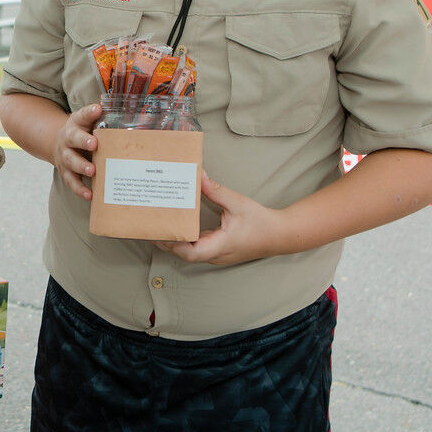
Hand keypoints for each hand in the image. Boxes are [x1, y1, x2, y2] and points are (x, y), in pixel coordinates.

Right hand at [54, 103, 103, 199]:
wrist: (58, 144)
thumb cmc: (81, 133)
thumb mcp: (87, 122)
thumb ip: (103, 120)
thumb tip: (133, 116)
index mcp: (76, 124)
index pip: (82, 115)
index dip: (90, 113)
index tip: (98, 109)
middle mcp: (68, 140)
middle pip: (73, 139)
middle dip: (83, 141)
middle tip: (94, 144)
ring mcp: (65, 157)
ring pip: (71, 161)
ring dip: (81, 166)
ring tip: (93, 171)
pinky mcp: (66, 173)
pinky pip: (72, 182)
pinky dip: (80, 189)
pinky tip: (90, 194)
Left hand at [154, 172, 282, 264]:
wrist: (280, 235)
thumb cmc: (261, 222)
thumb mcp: (238, 203)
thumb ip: (217, 191)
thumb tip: (200, 176)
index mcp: (219, 246)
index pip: (191, 253)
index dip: (173, 244)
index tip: (159, 232)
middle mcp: (215, 255)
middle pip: (185, 253)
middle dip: (167, 241)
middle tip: (151, 225)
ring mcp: (216, 255)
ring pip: (190, 252)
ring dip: (175, 240)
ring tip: (159, 224)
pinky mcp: (218, 250)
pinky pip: (198, 247)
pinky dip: (186, 239)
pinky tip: (179, 226)